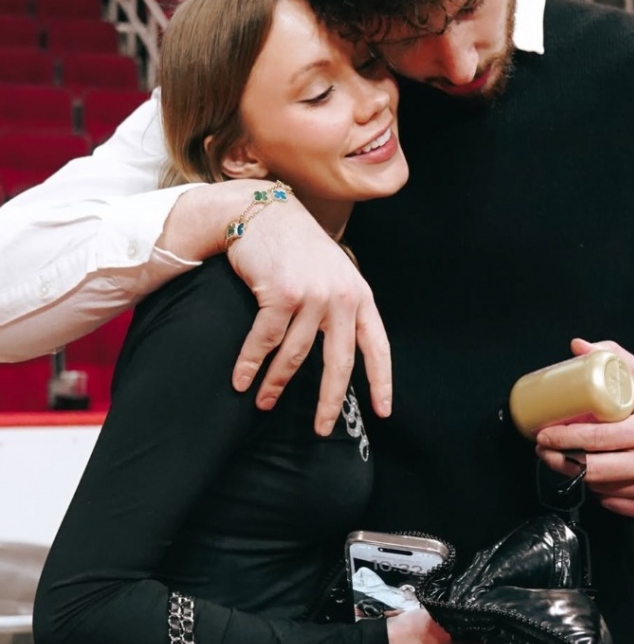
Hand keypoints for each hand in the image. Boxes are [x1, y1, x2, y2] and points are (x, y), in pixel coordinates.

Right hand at [160, 184, 391, 433]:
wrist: (264, 213)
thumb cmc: (296, 248)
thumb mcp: (332, 274)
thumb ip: (340, 308)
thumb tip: (339, 355)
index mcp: (359, 295)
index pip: (377, 346)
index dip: (381, 382)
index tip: (383, 412)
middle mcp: (341, 297)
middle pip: (338, 363)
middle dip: (329, 402)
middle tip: (321, 430)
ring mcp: (312, 295)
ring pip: (295, 355)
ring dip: (276, 384)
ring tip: (264, 403)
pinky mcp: (281, 295)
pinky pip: (264, 341)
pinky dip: (250, 364)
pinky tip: (240, 380)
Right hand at [386, 608, 495, 643]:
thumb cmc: (412, 637)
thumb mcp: (445, 620)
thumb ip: (470, 616)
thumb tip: (488, 608)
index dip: (497, 627)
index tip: (494, 612)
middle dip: (483, 628)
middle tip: (477, 609)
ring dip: (468, 630)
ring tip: (461, 613)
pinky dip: (457, 635)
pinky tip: (450, 622)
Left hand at [534, 337, 633, 520]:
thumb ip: (611, 356)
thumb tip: (578, 347)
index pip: (598, 438)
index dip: (565, 438)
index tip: (545, 434)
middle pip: (593, 469)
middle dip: (560, 459)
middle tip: (544, 449)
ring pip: (599, 487)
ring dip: (577, 474)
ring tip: (569, 457)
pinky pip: (612, 503)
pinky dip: (599, 490)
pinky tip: (597, 473)